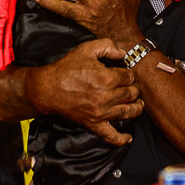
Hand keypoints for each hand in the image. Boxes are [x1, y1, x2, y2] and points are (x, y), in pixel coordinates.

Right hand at [28, 39, 144, 144]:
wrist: (47, 89)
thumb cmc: (66, 69)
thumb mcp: (86, 49)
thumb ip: (107, 46)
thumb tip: (123, 52)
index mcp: (107, 78)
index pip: (129, 77)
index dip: (130, 74)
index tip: (126, 74)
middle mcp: (106, 97)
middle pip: (131, 94)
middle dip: (134, 89)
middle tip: (133, 88)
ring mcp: (100, 113)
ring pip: (127, 112)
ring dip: (136, 108)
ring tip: (138, 105)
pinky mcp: (93, 124)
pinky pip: (110, 135)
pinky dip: (121, 139)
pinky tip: (128, 138)